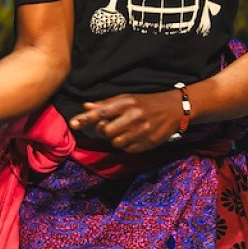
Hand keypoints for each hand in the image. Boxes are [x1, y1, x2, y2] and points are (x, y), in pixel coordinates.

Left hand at [69, 90, 183, 152]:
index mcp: (126, 103)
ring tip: (124, 131)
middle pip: (106, 131)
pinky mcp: (148, 143)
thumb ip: (106, 104)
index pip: (101, 112)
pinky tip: (134, 136)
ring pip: (115, 142)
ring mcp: (142, 131)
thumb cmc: (146, 103)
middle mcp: (133, 117)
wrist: (174, 109)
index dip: (85, 119)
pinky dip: (126, 145)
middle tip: (109, 126)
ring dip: (115, 139)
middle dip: (104, 131)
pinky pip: (127, 150)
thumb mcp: (127, 98)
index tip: (73, 124)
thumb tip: (86, 106)